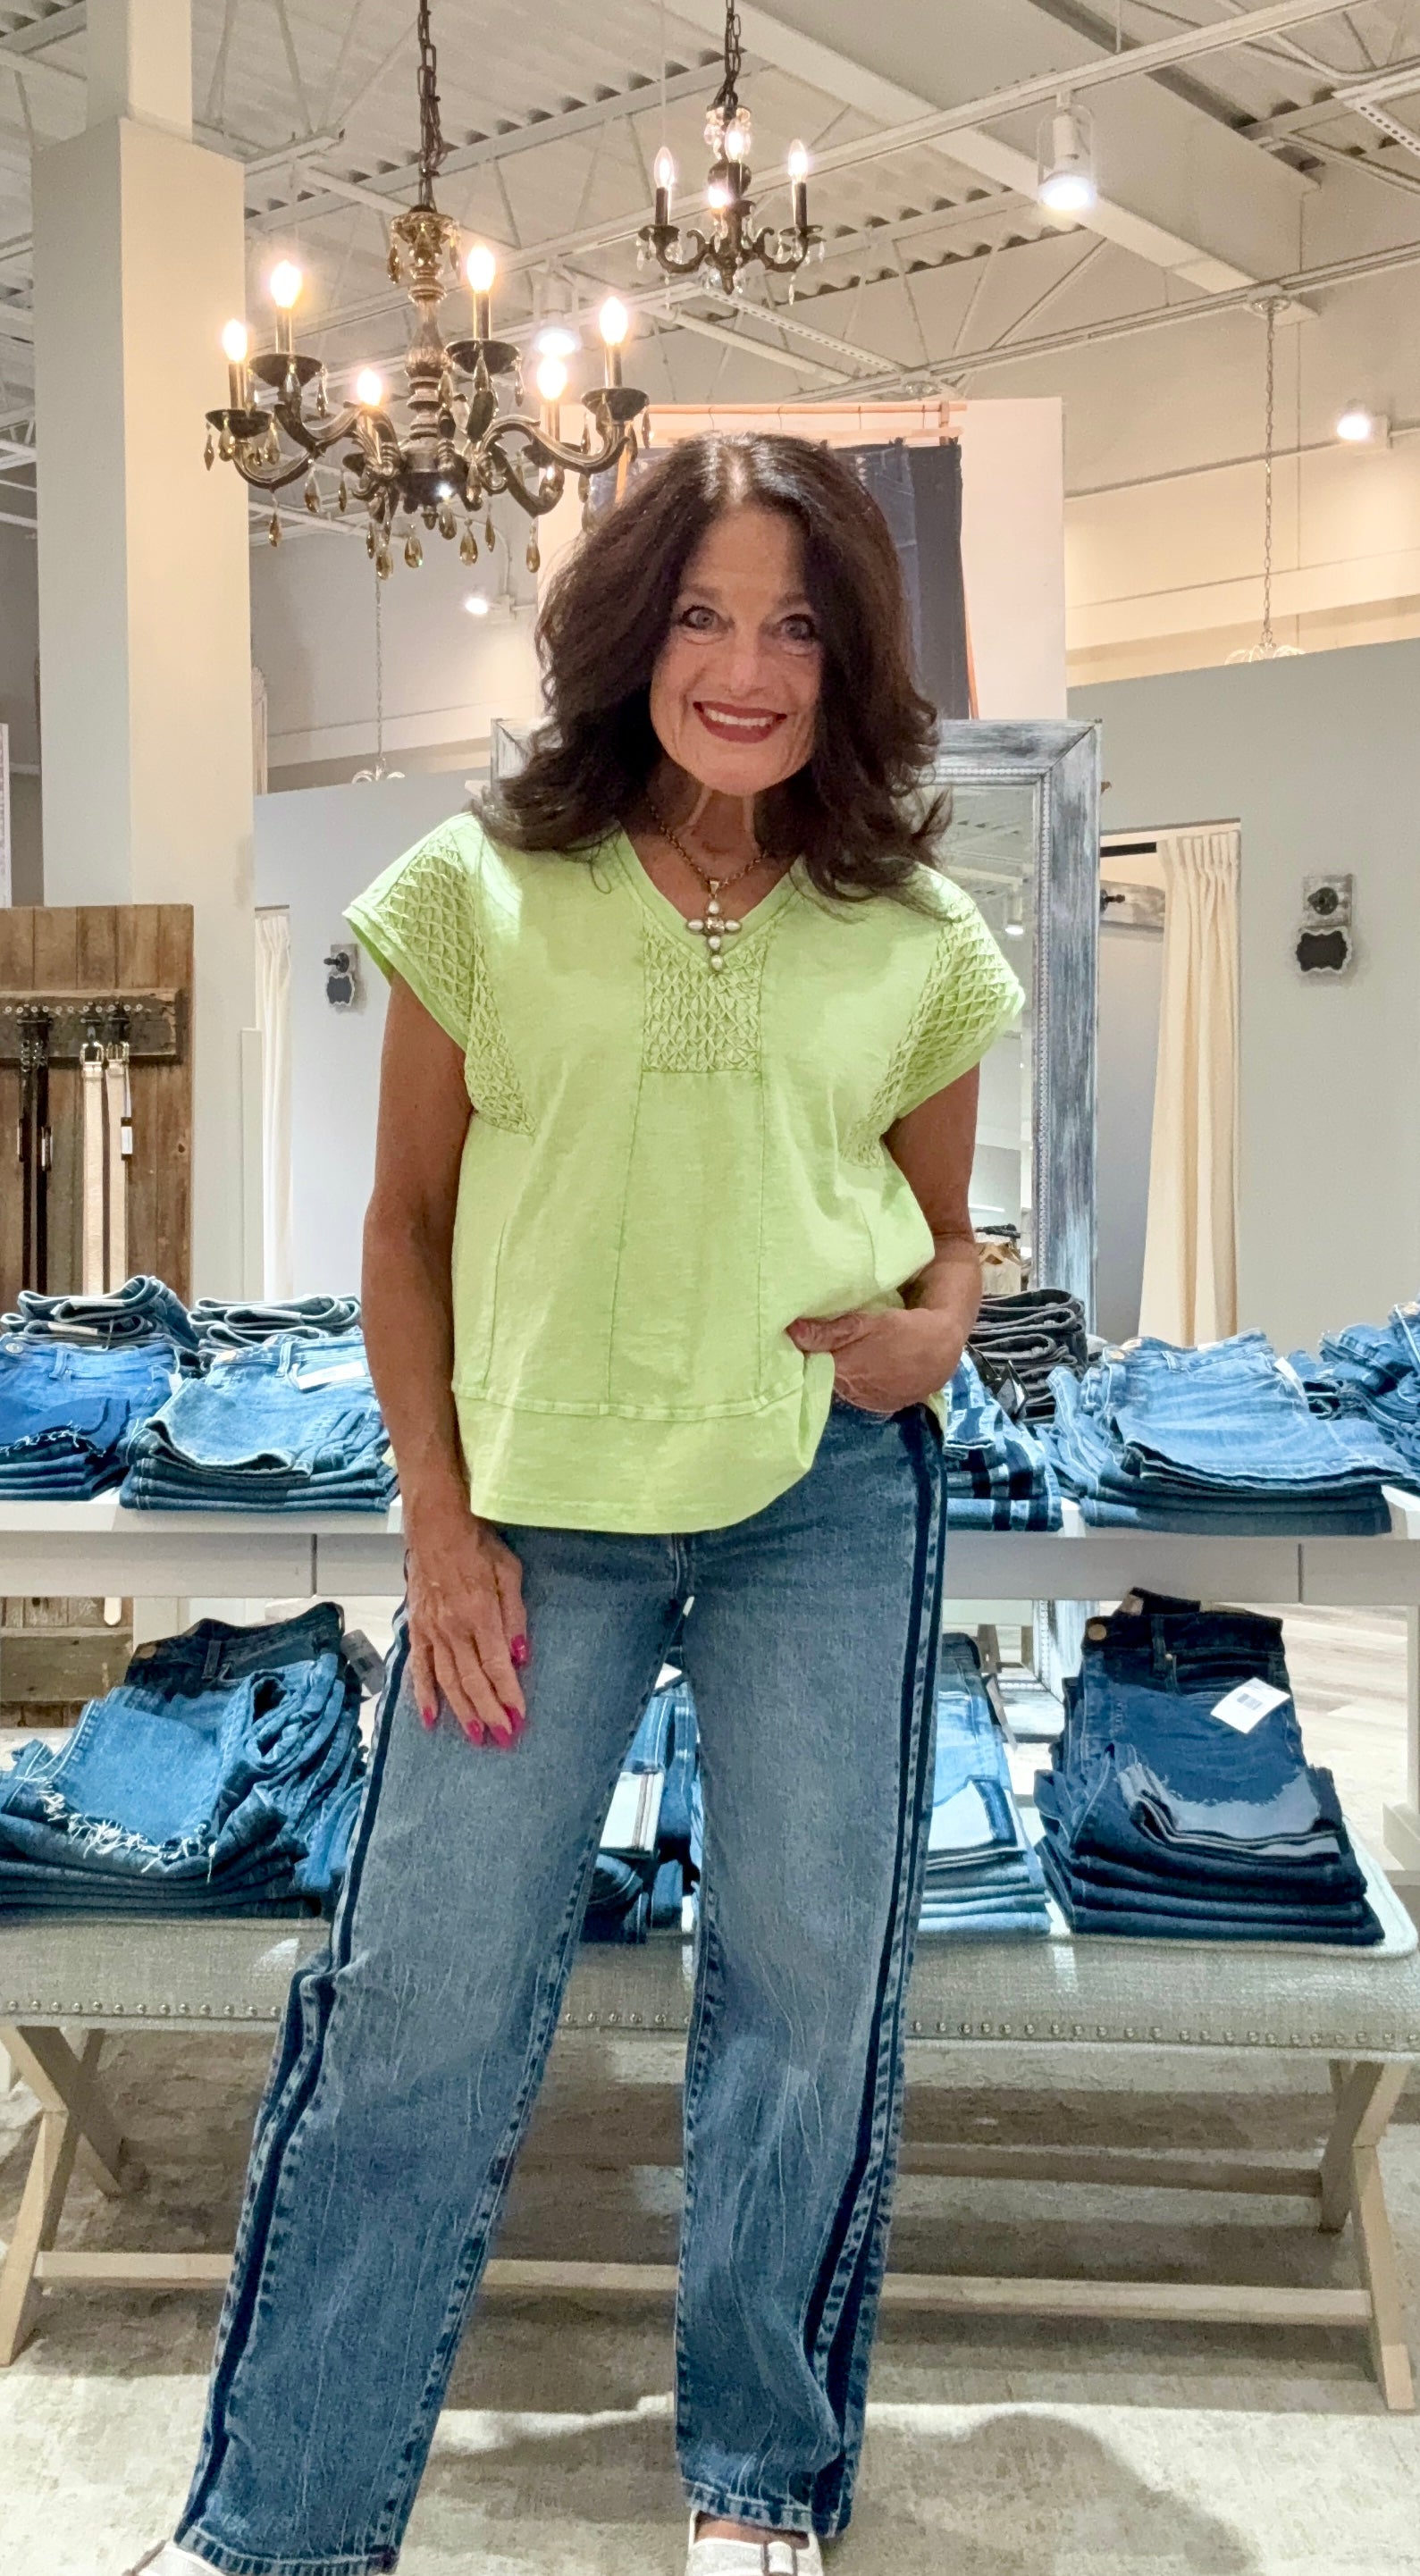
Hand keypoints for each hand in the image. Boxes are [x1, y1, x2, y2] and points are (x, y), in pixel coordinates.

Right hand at [404, 1500, 529, 1748]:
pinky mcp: (417, 1629)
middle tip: (503, 1740)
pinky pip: (419, 1668)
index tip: (520, 1720)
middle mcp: (453, 1628)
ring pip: (447, 1681)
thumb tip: (521, 1657)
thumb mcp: (510, 1573)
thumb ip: (516, 1617)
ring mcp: (431, 1631)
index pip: (497, 1666)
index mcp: (480, 1614)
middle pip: (472, 1681)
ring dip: (462, 1712)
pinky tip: (431, 1719)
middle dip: (489, 1713)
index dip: (508, 1696)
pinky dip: (423, 1695)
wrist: (434, 1528)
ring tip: (476, 1737)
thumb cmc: (478, 1545)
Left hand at [788, 1306, 962, 1414]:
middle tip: (812, 1348)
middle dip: (816, 1366)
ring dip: (837, 1376)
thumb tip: (791, 1332)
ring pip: (841, 1390)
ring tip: (837, 1358)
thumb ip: (828, 1332)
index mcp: (844, 1373)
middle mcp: (852, 1395)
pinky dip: (856, 1385)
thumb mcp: (867, 1324)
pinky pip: (860, 1396)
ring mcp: (868, 1404)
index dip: (800, 1357)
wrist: (943, 1350)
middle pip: (823, 1381)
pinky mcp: (883, 1407)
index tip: (790, 1345)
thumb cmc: (903, 1331)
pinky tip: (860, 1370)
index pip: (807, 1369)